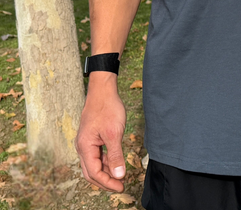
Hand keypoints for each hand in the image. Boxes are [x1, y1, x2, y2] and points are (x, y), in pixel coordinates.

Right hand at [75, 73, 126, 192]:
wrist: (103, 90)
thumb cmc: (108, 108)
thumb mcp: (114, 133)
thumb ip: (116, 155)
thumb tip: (119, 175)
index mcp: (85, 147)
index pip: (94, 173)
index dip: (108, 182)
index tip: (121, 186)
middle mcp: (82, 147)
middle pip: (91, 172)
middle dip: (105, 181)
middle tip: (120, 186)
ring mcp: (86, 142)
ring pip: (94, 164)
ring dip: (106, 171)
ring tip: (120, 176)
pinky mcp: (92, 138)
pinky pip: (97, 155)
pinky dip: (106, 161)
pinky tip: (116, 163)